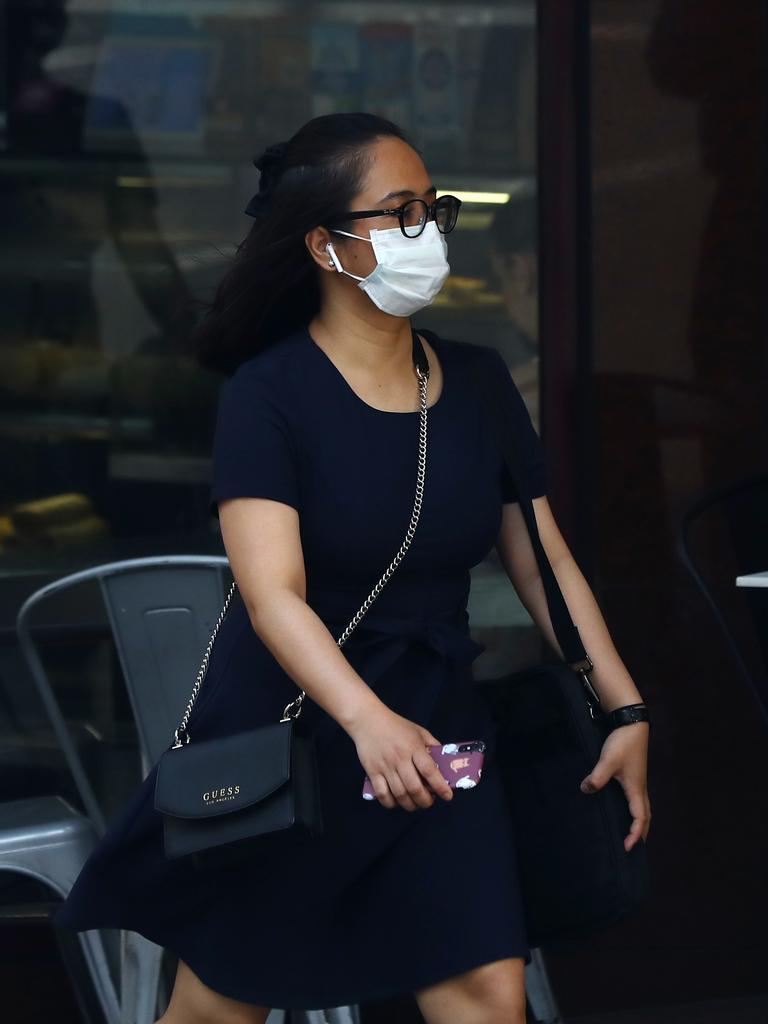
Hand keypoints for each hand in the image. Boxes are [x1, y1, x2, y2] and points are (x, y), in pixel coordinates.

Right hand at [348, 705, 453, 810]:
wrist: (367, 720)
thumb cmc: (396, 725)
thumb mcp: (419, 731)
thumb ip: (432, 745)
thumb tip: (445, 763)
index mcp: (414, 747)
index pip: (429, 770)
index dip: (440, 786)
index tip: (448, 796)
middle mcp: (400, 758)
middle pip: (415, 788)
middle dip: (425, 801)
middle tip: (429, 802)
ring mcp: (385, 766)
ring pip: (400, 794)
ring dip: (411, 805)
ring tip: (415, 804)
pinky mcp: (372, 772)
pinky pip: (382, 794)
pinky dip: (391, 803)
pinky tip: (397, 802)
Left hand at [580, 722, 650, 851]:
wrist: (632, 724)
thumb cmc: (623, 743)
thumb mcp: (608, 760)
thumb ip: (597, 776)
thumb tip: (586, 790)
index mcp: (636, 789)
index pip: (640, 818)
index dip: (635, 834)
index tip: (628, 847)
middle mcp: (640, 788)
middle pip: (646, 817)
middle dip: (641, 833)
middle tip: (633, 847)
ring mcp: (638, 782)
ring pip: (643, 808)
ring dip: (640, 822)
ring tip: (632, 833)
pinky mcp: (634, 775)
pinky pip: (637, 799)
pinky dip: (635, 810)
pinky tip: (624, 808)